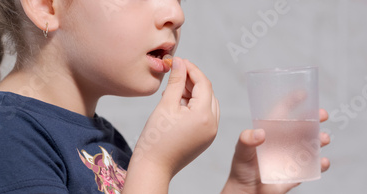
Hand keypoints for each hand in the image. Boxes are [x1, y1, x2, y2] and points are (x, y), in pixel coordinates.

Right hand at [124, 57, 219, 192]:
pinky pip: (204, 116)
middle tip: (175, 72)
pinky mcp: (204, 139)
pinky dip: (194, 106)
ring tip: (174, 88)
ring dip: (194, 93)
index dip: (192, 69)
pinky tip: (177, 102)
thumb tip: (180, 63)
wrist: (153, 166)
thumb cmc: (156, 138)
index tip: (179, 61)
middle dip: (193, 80)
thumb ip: (176, 82)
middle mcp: (212, 125)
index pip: (204, 83)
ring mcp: (210, 133)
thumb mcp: (165, 105)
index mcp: (204, 115)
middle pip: (208, 93)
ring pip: (207, 104)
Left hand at [221, 109, 330, 193]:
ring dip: (320, 139)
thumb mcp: (240, 152)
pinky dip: (320, 164)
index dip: (292, 101)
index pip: (282, 112)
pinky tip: (323, 161)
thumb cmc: (241, 169)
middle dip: (314, 118)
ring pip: (311, 144)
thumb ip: (246, 141)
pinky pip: (312, 167)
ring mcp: (292, 156)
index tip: (304, 93)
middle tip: (322, 114)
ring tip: (324, 139)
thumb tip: (260, 133)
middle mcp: (284, 142)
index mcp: (270, 132)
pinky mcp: (296, 172)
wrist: (246, 192)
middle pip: (302, 125)